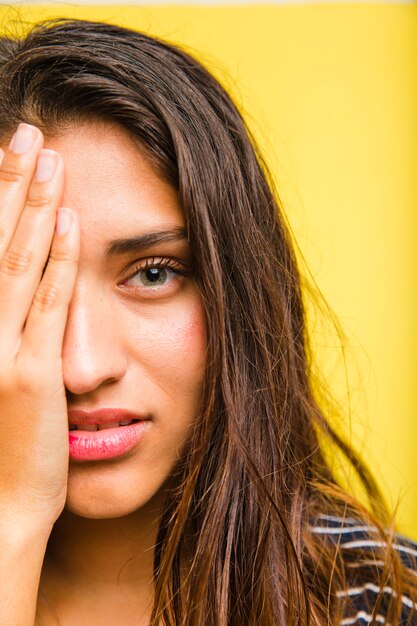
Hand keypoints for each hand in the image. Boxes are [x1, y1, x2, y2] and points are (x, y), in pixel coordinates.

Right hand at [0, 123, 78, 530]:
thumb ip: (5, 325)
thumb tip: (26, 274)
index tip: (2, 153)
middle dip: (7, 181)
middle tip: (27, 128)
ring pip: (14, 261)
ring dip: (32, 204)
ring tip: (47, 154)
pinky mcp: (26, 374)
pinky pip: (46, 304)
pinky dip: (58, 259)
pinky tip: (71, 220)